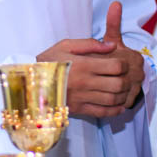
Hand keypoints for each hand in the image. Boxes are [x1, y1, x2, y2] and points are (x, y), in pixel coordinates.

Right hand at [37, 2, 144, 118]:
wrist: (30, 82)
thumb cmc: (49, 61)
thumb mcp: (66, 45)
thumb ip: (90, 44)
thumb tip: (111, 45)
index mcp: (84, 65)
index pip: (116, 66)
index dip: (124, 65)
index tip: (122, 64)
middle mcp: (85, 82)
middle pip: (118, 84)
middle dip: (126, 80)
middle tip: (125, 77)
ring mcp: (82, 98)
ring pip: (112, 99)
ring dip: (122, 95)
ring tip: (122, 90)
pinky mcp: (79, 109)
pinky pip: (102, 112)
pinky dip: (115, 110)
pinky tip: (118, 105)